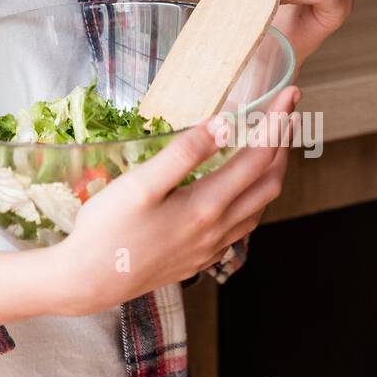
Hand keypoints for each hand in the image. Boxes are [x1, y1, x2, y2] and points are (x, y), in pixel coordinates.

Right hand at [53, 84, 299, 315]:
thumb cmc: (107, 229)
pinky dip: (253, 199)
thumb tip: (224, 125)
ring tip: (270, 144)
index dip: (276, 122)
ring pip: (259, 206)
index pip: (258, 156)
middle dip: (283, 142)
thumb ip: (184, 153)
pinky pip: (243, 225)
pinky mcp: (200, 258)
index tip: (289, 93)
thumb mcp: (140, 183)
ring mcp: (211, 248)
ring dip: (271, 171)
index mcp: (206, 206)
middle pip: (269, 181)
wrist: (88, 282)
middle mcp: (218, 229)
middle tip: (286, 110)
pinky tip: (241, 190)